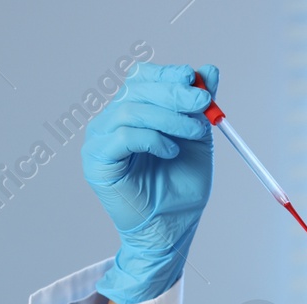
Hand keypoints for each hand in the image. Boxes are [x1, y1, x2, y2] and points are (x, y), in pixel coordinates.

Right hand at [82, 62, 219, 303]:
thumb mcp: (197, 140)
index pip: (142, 78)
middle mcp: (111, 121)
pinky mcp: (97, 161)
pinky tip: (171, 151)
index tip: (195, 80)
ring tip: (194, 133)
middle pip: (136, 88)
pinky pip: (123, 136)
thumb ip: (199, 107)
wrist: (171, 230)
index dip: (167, 74)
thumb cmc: (181, 189)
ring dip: (169, 117)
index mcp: (132, 112)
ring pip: (131, 110)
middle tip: (203, 102)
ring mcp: (100, 139)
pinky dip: (152, 138)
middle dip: (174, 93)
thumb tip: (208, 69)